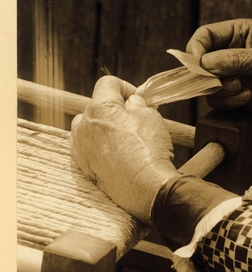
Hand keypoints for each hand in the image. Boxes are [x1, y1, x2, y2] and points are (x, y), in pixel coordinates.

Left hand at [70, 76, 177, 224]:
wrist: (146, 188)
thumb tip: (132, 103)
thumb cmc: (150, 150)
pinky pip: (87, 148)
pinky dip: (98, 146)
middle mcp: (84, 125)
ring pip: (88, 127)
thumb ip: (137, 105)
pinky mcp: (83, 166)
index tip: (138, 98)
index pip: (107, 83)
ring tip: (122, 137)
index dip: (125, 87)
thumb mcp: (150, 117)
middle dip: (114, 109)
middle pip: (96, 106)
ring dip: (102, 127)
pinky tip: (116, 154)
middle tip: (134, 119)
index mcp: (100, 108)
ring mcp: (81, 147)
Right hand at [187, 18, 251, 155]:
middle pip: (201, 62)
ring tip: (244, 90)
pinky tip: (248, 99)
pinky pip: (217, 101)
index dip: (196, 49)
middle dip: (210, 75)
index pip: (205, 35)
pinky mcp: (233, 97)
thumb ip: (232, 59)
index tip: (198, 64)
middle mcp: (232, 53)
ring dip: (222, 90)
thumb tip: (202, 63)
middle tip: (226, 82)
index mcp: (240, 33)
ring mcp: (231, 76)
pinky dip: (229, 102)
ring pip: (207, 84)